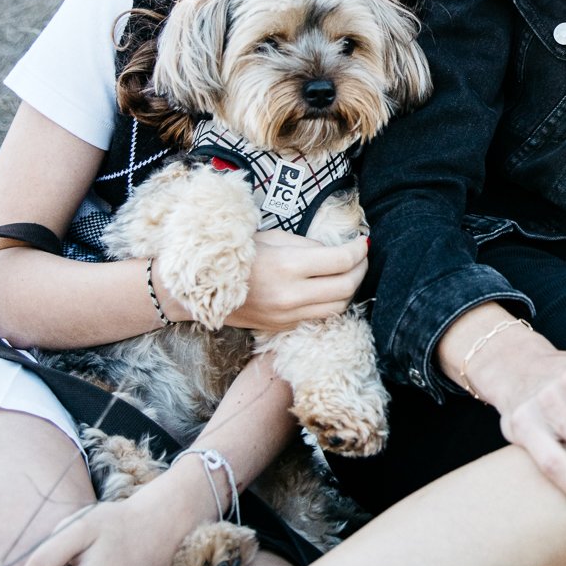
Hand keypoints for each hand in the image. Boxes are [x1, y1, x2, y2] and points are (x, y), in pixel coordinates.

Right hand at [223, 231, 367, 331]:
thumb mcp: (273, 238)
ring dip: (350, 289)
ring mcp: (288, 315)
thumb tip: (337, 252)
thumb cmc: (237, 255)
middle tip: (361, 256)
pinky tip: (330, 287)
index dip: (358, 250)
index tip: (363, 242)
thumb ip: (308, 246)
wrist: (202, 288)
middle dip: (361, 269)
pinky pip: (320, 315)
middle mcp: (291, 295)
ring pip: (338, 307)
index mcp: (288, 266)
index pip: (341, 261)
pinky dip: (332, 301)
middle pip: (347, 287)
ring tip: (350, 272)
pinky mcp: (284, 327)